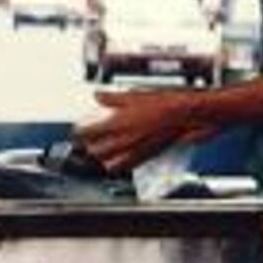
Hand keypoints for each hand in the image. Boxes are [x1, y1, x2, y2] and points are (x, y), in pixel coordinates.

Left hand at [73, 89, 207, 172]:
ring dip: (102, 156)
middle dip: (89, 144)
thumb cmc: (163, 104)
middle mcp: (123, 141)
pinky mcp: (144, 156)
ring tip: (101, 149)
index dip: (79, 131)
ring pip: (107, 162)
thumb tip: (98, 96)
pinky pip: (124, 166)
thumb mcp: (134, 95)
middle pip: (94, 150)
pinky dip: (117, 164)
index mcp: (117, 123)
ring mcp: (133, 151)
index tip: (78, 128)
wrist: (185, 116)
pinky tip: (118, 157)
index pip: (87, 133)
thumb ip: (112, 98)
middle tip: (89, 138)